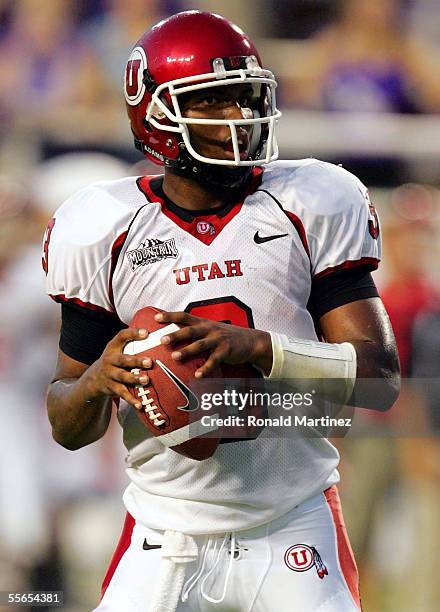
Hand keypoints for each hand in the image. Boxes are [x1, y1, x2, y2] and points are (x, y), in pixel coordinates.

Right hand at [83, 328, 151, 408]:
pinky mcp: (111, 387)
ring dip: (134, 378)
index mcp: (113, 347)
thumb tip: (155, 334)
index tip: (146, 332)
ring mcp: (109, 374)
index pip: (121, 336)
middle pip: (123, 360)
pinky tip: (140, 404)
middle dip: (136, 361)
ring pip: (122, 377)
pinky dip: (131, 400)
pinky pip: (122, 393)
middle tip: (149, 362)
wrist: (93, 380)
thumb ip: (131, 344)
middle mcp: (110, 360)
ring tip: (146, 380)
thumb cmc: (113, 361)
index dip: (133, 333)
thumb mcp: (117, 350)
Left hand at [154, 311, 272, 377]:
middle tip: (162, 339)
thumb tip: (172, 336)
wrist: (250, 341)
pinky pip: (214, 361)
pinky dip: (205, 368)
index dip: (170, 316)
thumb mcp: (210, 329)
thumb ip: (195, 331)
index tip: (156, 317)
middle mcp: (209, 329)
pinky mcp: (226, 351)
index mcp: (203, 323)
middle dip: (176, 335)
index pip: (184, 316)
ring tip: (175, 357)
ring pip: (200, 345)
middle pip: (190, 331)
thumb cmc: (225, 336)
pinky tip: (197, 375)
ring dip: (187, 350)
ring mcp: (218, 340)